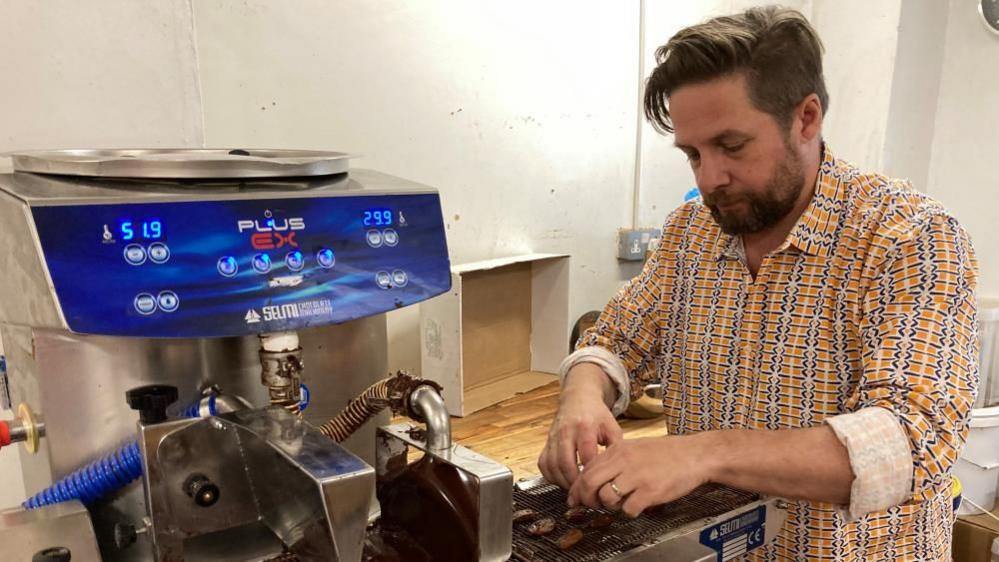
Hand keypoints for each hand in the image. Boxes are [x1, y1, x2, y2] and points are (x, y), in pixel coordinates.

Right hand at [538, 386, 621, 489]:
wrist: (578, 398)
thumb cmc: (597, 415)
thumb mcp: (612, 427)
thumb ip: (617, 448)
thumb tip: (620, 471)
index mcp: (585, 426)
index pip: (586, 455)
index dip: (592, 473)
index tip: (600, 484)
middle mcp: (566, 431)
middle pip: (565, 463)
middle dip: (576, 482)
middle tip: (586, 494)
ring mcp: (553, 437)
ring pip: (552, 465)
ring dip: (563, 482)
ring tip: (576, 490)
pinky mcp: (546, 442)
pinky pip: (543, 464)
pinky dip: (551, 476)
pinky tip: (563, 481)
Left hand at [567, 434, 715, 517]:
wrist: (694, 455)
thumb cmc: (664, 453)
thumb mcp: (633, 448)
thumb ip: (612, 461)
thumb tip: (591, 478)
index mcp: (617, 450)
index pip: (586, 470)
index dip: (576, 488)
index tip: (575, 499)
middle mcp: (623, 461)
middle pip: (589, 483)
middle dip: (587, 499)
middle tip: (592, 505)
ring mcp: (637, 477)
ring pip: (607, 497)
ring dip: (610, 506)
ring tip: (622, 502)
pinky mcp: (650, 492)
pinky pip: (628, 510)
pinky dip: (629, 512)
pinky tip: (638, 505)